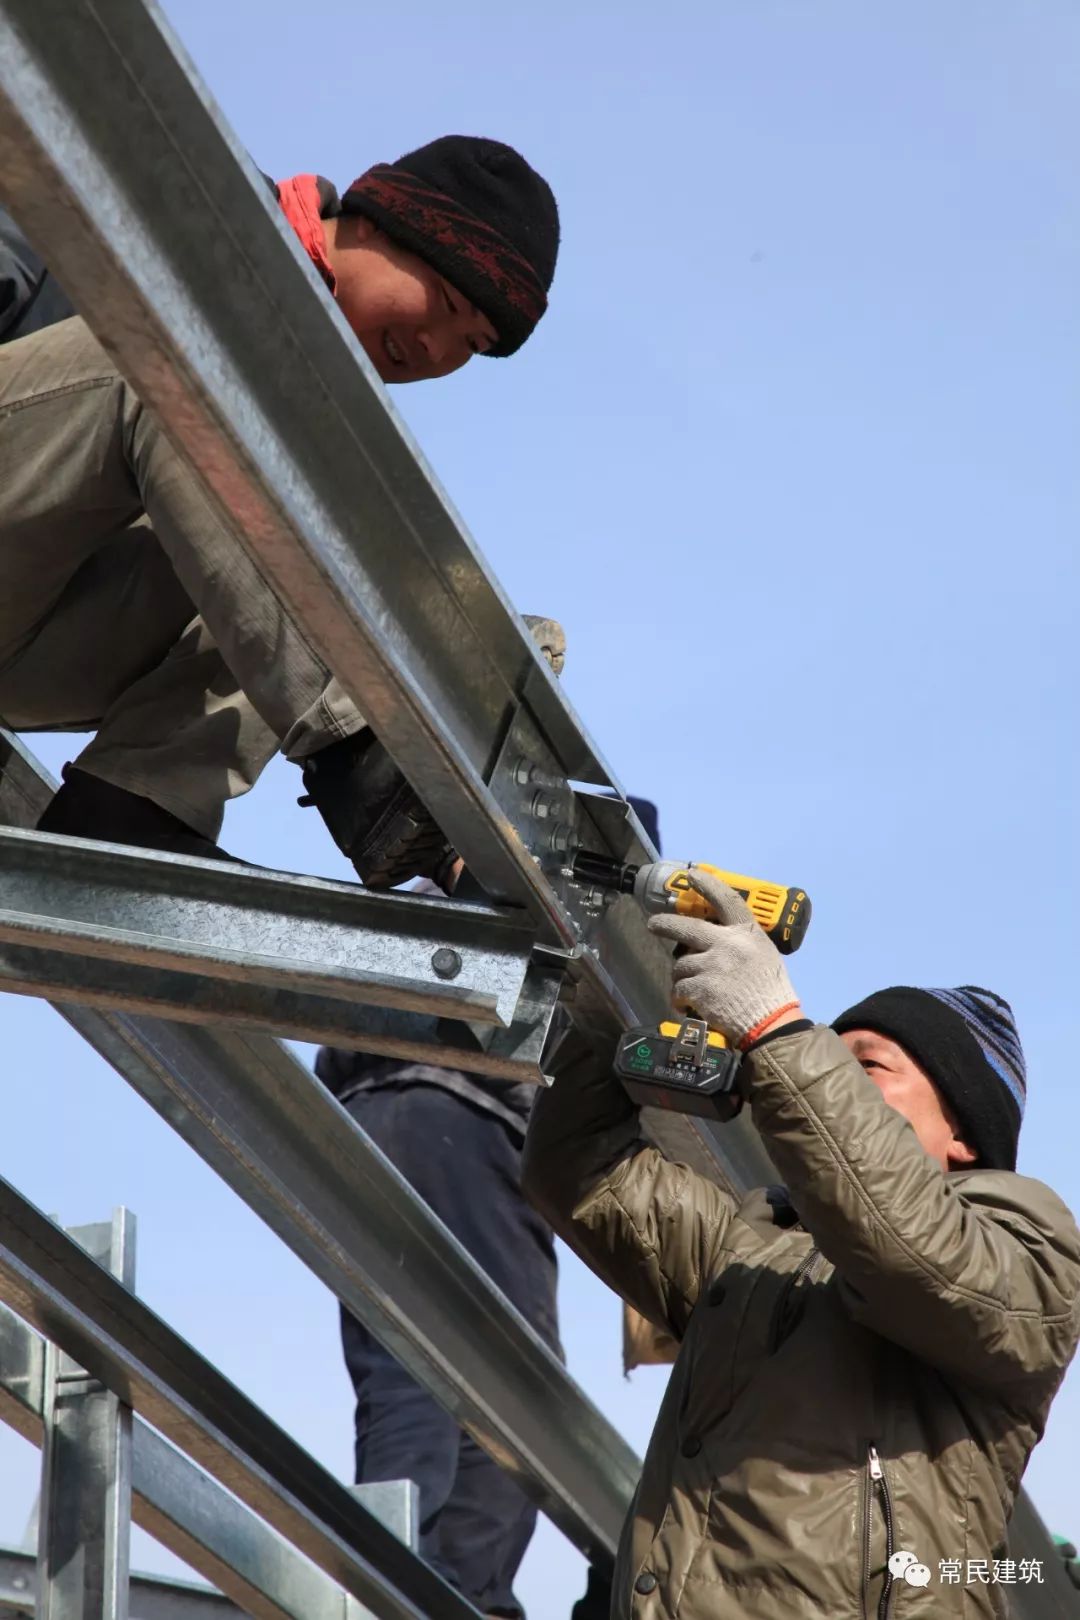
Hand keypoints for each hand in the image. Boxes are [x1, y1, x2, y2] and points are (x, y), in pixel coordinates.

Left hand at [648, 868, 800, 1047]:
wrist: (770, 1022)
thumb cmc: (770, 991)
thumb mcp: (763, 955)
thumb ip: (740, 942)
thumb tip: (717, 937)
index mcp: (747, 934)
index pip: (726, 900)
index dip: (708, 885)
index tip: (692, 875)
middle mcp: (727, 944)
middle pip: (686, 927)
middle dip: (665, 924)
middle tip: (653, 924)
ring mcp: (712, 966)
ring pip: (681, 964)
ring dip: (682, 975)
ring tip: (693, 987)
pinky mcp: (700, 988)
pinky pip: (679, 988)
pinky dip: (680, 997)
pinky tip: (687, 1003)